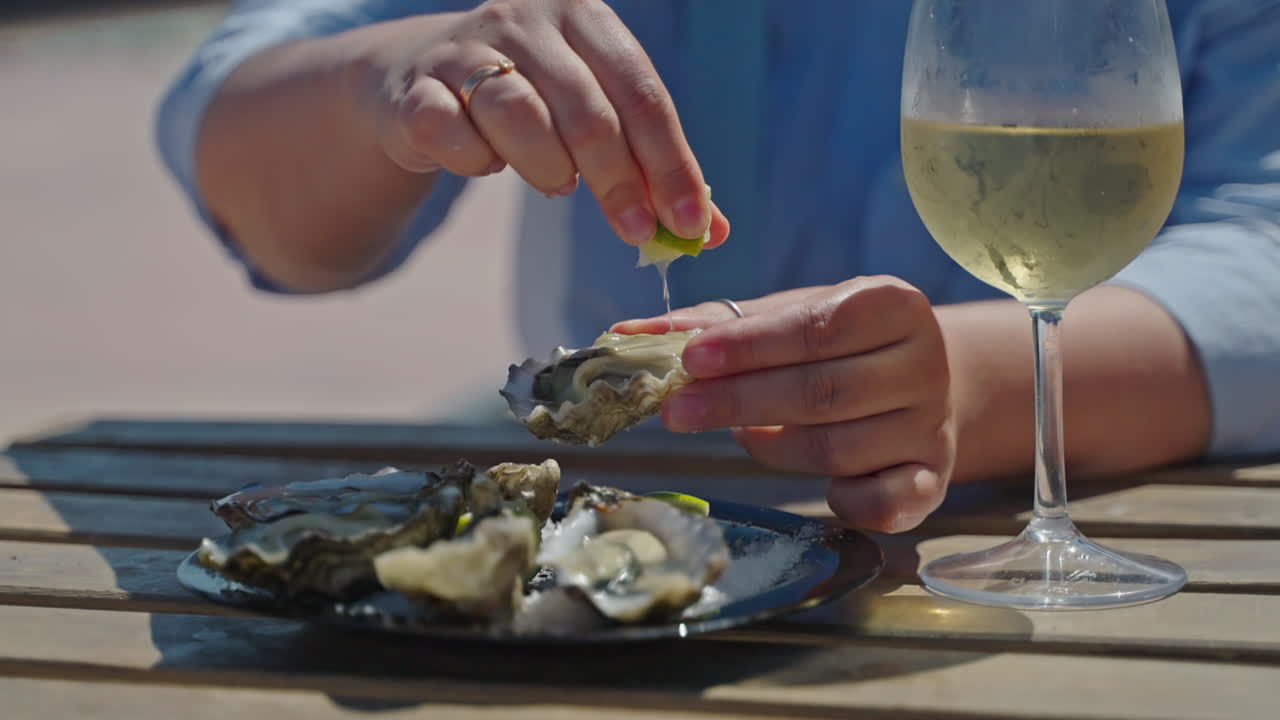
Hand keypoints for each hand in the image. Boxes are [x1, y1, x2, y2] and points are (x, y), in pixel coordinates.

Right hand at [370, 0, 729, 247]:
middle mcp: (525, 20)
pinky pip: (454, 136)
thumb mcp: (593, 118)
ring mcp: (465, 49)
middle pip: (588, 111)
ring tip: (556, 182)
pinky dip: (477, 163)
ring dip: (548, 169)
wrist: (416, 81)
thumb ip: (649, 168)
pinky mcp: (415, 89)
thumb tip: (709, 233)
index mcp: (584, 16)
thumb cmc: (530, 101)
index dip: (670, 163)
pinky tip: (486, 163)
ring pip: (521, 118)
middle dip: (620, 183)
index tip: (690, 225)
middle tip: (636, 232)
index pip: (641, 93)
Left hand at [614, 277, 955, 532]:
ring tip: (739, 435)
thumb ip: (713, 324)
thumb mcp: (785, 317)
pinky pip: (885, 503)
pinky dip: (843, 500)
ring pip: (837, 448)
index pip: (814, 326)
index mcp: (892, 303)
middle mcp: (923, 362)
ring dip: (773, 447)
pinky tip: (818, 486)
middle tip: (675, 412)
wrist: (919, 383)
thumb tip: (628, 334)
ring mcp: (931, 424)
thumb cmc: (837, 345)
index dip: (749, 347)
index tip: (689, 360)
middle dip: (739, 403)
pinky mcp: (935, 478)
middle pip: (822, 391)